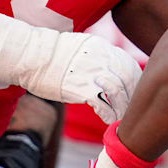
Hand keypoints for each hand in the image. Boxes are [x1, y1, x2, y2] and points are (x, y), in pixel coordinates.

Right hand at [20, 30, 141, 123]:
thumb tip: (107, 67)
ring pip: (119, 92)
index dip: (135, 80)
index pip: (129, 64)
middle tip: (133, 109)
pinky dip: (109, 115)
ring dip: (123, 108)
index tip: (135, 92)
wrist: (31, 56)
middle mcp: (101, 58)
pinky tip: (108, 121)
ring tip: (121, 119)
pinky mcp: (81, 88)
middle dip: (133, 96)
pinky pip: (103, 105)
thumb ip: (97, 55)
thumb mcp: (81, 46)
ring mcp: (92, 73)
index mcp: (102, 47)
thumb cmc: (51, 54)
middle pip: (128, 78)